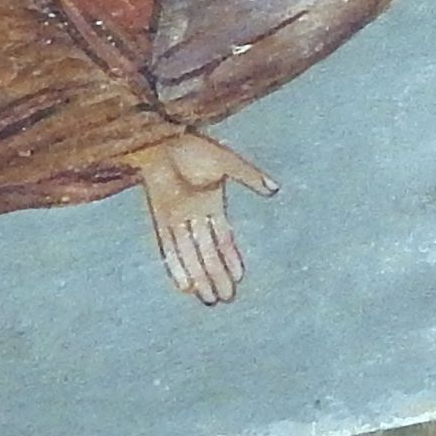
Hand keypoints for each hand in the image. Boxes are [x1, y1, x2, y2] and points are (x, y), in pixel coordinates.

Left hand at [132, 129, 271, 304]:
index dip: (231, 258)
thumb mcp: (228, 162)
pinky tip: (183, 284)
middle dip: (216, 275)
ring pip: (190, 254)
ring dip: (198, 276)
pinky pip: (168, 246)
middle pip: (206, 253)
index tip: (239, 278)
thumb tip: (275, 189)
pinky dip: (175, 265)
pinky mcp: (160, 216)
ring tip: (208, 298)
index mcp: (211, 203)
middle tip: (225, 299)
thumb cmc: (194, 145)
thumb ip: (250, 177)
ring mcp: (176, 218)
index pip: (223, 238)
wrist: (162, 136)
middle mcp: (194, 216)